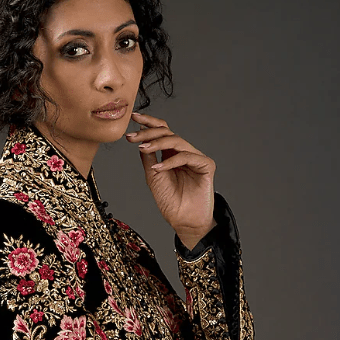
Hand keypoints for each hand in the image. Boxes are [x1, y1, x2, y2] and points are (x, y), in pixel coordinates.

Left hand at [126, 111, 216, 247]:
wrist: (183, 221)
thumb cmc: (170, 202)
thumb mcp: (153, 176)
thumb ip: (148, 157)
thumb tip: (139, 138)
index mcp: (172, 154)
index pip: (162, 132)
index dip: (149, 123)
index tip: (134, 118)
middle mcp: (184, 153)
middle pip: (168, 133)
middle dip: (149, 132)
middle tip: (133, 135)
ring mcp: (195, 158)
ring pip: (176, 141)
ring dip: (157, 143)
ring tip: (143, 148)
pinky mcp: (206, 165)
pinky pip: (186, 156)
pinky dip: (170, 161)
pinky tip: (158, 168)